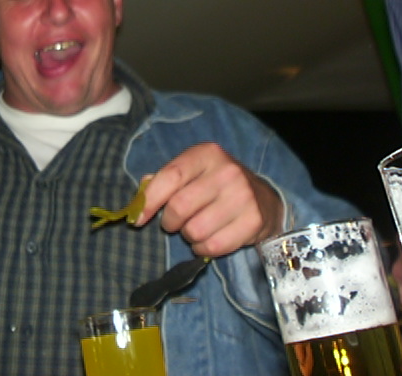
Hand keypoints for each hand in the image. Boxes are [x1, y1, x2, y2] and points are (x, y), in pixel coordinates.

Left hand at [135, 142, 283, 256]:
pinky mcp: (253, 221)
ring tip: (196, 228)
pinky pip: (213, 247)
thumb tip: (137, 204)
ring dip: (188, 236)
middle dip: (170, 222)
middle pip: (179, 207)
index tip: (138, 219)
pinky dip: (204, 249)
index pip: (171, 176)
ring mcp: (243, 196)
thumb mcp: (193, 172)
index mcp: (207, 154)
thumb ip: (164, 182)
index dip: (150, 200)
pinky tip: (209, 239)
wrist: (264, 199)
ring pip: (194, 230)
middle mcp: (227, 172)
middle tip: (175, 223)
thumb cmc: (216, 185)